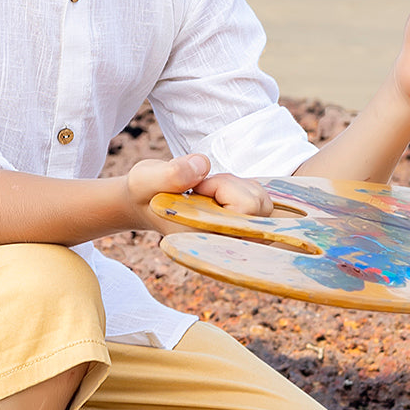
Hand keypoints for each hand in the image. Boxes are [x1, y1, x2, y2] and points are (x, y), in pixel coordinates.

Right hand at [125, 155, 272, 234]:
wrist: (147, 202)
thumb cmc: (147, 192)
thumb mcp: (146, 179)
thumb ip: (172, 174)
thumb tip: (204, 166)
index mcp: (205, 240)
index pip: (244, 210)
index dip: (223, 188)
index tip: (195, 188)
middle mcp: (225, 244)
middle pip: (259, 207)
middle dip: (231, 185)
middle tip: (200, 187)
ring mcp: (238, 237)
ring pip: (263, 202)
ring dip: (236, 185)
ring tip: (207, 190)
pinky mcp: (245, 224)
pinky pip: (261, 200)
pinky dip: (241, 187)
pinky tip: (217, 193)